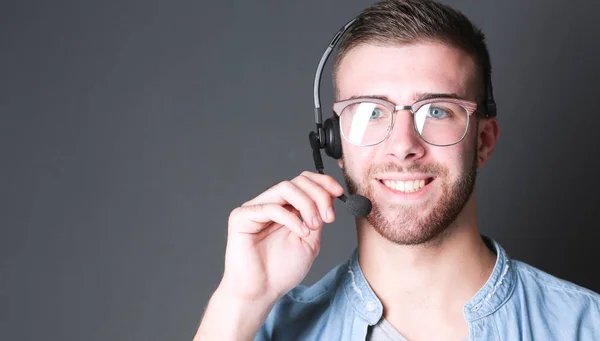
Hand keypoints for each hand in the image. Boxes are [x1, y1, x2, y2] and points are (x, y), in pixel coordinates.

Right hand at [218, 171, 344, 303]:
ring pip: (285, 188)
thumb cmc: (281, 271)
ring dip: (307, 204)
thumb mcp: (310, 241)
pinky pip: (270, 207)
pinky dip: (291, 219)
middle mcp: (269, 203)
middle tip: (329, 216)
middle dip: (319, 194)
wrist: (261, 292)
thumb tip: (329, 196)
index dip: (323, 182)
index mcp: (285, 208)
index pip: (303, 182)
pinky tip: (301, 232)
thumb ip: (317, 217)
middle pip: (297, 181)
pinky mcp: (241, 217)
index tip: (339, 193)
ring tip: (315, 226)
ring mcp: (254, 208)